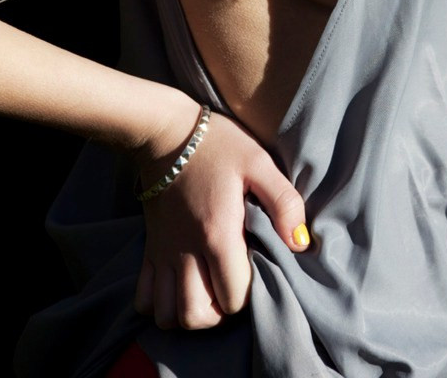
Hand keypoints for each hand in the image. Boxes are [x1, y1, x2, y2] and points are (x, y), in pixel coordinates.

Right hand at [133, 101, 308, 329]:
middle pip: (197, 316)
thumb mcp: (259, 162)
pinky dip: (160, 305)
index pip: (233, 297)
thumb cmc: (218, 144)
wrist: (166, 131)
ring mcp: (164, 252)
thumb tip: (301, 243)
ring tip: (209, 294)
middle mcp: (186, 251)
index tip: (257, 273)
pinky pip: (144, 298)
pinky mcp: (150, 248)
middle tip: (234, 291)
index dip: (250, 296)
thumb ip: (284, 202)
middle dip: (220, 315)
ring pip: (167, 314)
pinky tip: (180, 288)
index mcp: (217, 234)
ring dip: (190, 314)